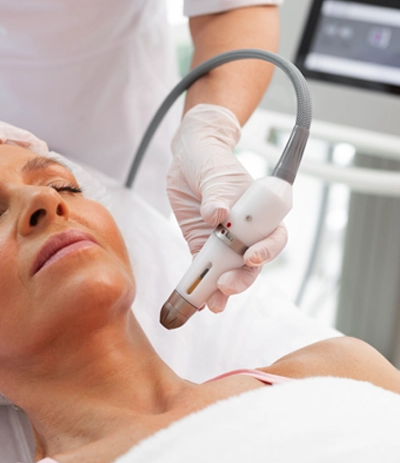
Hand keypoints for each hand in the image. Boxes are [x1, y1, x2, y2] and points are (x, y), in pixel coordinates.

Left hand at [167, 104, 286, 312]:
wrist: (189, 158)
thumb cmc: (210, 160)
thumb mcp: (215, 172)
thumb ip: (216, 194)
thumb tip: (217, 215)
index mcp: (260, 211)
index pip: (274, 236)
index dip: (267, 250)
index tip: (251, 257)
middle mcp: (246, 231)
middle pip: (252, 262)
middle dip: (241, 278)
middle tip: (226, 286)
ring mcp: (224, 241)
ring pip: (229, 270)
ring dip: (221, 289)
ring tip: (212, 304)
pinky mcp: (202, 245)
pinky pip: (204, 269)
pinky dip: (201, 284)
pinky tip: (198, 300)